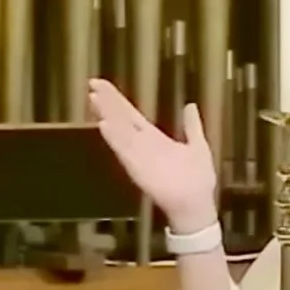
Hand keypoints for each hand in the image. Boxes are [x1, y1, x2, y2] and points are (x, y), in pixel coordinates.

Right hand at [90, 78, 218, 232]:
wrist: (196, 205)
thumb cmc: (198, 179)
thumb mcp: (198, 146)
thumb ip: (192, 126)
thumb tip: (190, 106)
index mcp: (154, 138)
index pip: (130, 114)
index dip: (116, 99)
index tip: (101, 84)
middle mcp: (142, 145)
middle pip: (121, 118)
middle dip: (107, 101)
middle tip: (92, 83)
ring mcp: (139, 156)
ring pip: (119, 131)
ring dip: (107, 114)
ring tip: (94, 97)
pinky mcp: (139, 168)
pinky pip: (124, 151)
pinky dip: (114, 138)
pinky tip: (104, 124)